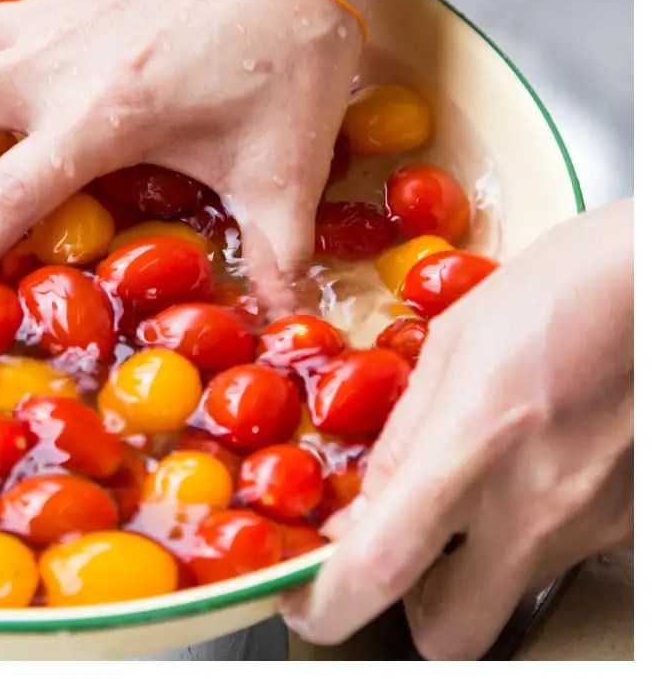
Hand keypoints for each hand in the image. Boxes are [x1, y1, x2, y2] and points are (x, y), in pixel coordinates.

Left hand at [281, 199, 633, 658]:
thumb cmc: (560, 292)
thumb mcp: (453, 347)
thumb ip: (404, 439)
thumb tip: (359, 512)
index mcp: (471, 446)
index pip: (381, 567)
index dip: (328, 605)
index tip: (308, 603)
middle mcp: (535, 505)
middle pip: (454, 636)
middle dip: (414, 612)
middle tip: (398, 563)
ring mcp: (592, 523)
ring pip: (510, 594)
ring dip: (477, 568)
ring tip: (473, 491)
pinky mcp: (630, 522)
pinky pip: (559, 554)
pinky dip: (529, 532)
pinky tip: (531, 469)